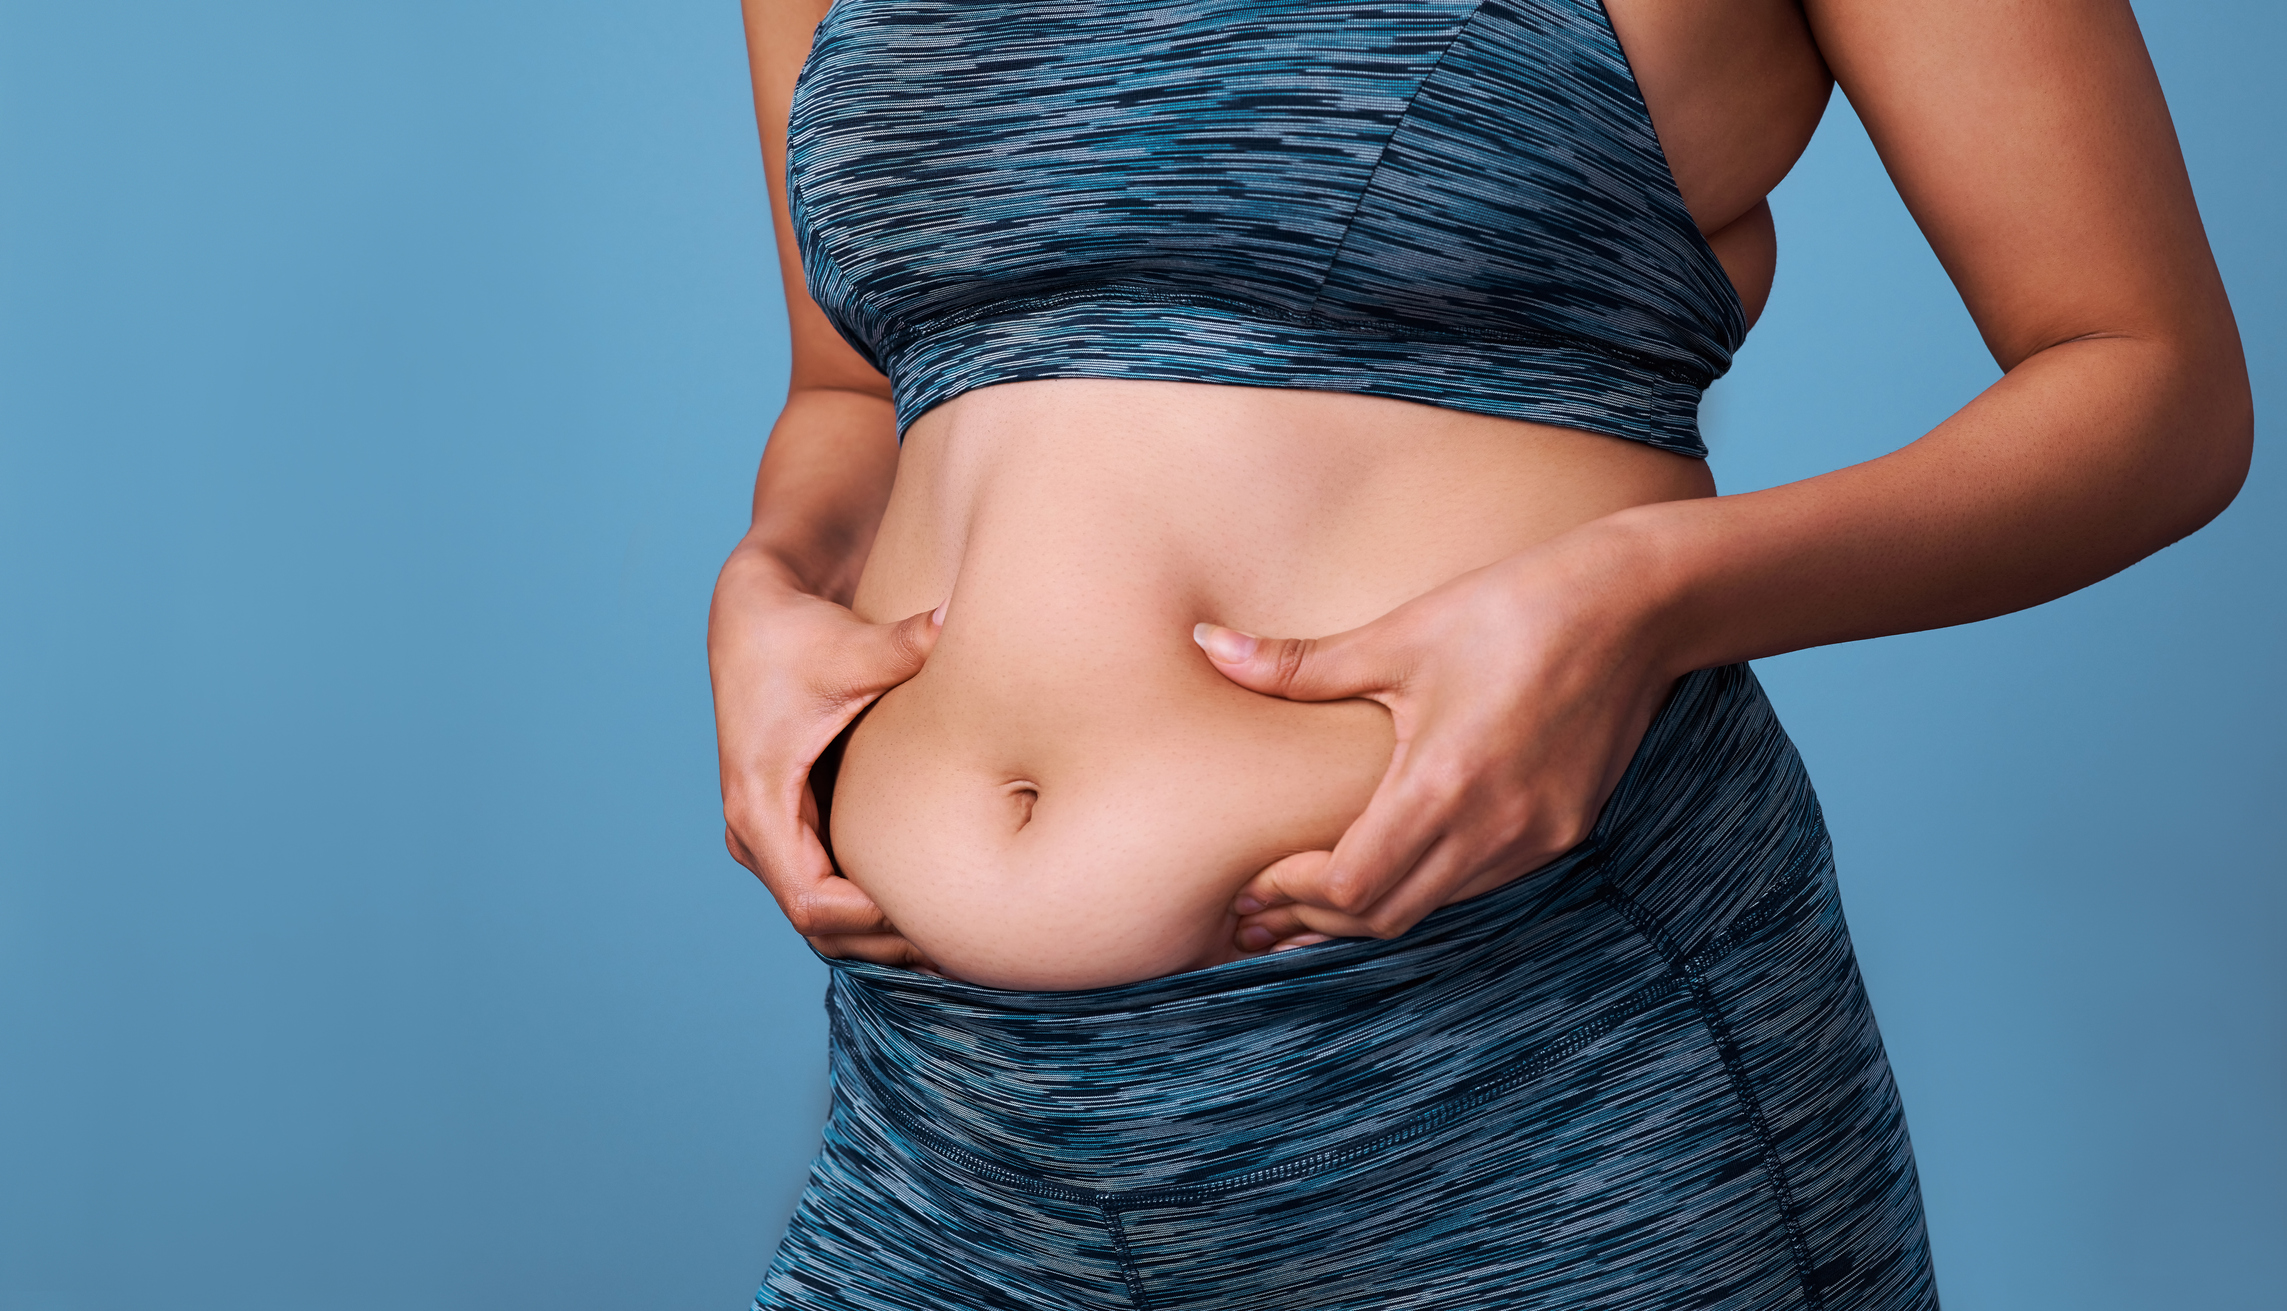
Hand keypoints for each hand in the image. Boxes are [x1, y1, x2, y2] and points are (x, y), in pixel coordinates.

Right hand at [708, 547, 941, 967]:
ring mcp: (769, 835)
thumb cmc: (794, 634)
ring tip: (955, 940)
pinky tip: (931, 911)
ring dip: (879, 936)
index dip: (872, 922)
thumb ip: (901, 644)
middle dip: (885, 940)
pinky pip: (827, 892)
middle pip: (819, 927)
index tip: (936, 914)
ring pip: (822, 920)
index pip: (811, 902)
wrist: (752, 619)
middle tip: (963, 944)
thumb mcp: (846, 646)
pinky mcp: (788, 828)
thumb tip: (953, 622)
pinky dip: (871, 912)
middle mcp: (754, 832)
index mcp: (760, 806)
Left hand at [1196, 526, 1679, 951]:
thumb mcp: (1399, 636)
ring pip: (1435, 908)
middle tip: (1264, 909)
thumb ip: (1297, 664)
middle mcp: (1493, 830)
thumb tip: (1206, 645)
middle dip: (1318, 918)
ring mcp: (1535, 839)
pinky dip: (1427, 887)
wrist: (1634, 607)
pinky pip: (1479, 885)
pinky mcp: (1565, 832)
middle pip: (1386, 917)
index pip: (1352, 887)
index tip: (1254, 881)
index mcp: (1442, 785)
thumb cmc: (1508, 611)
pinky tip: (1395, 866)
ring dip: (1372, 910)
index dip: (1295, 895)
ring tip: (1313, 900)